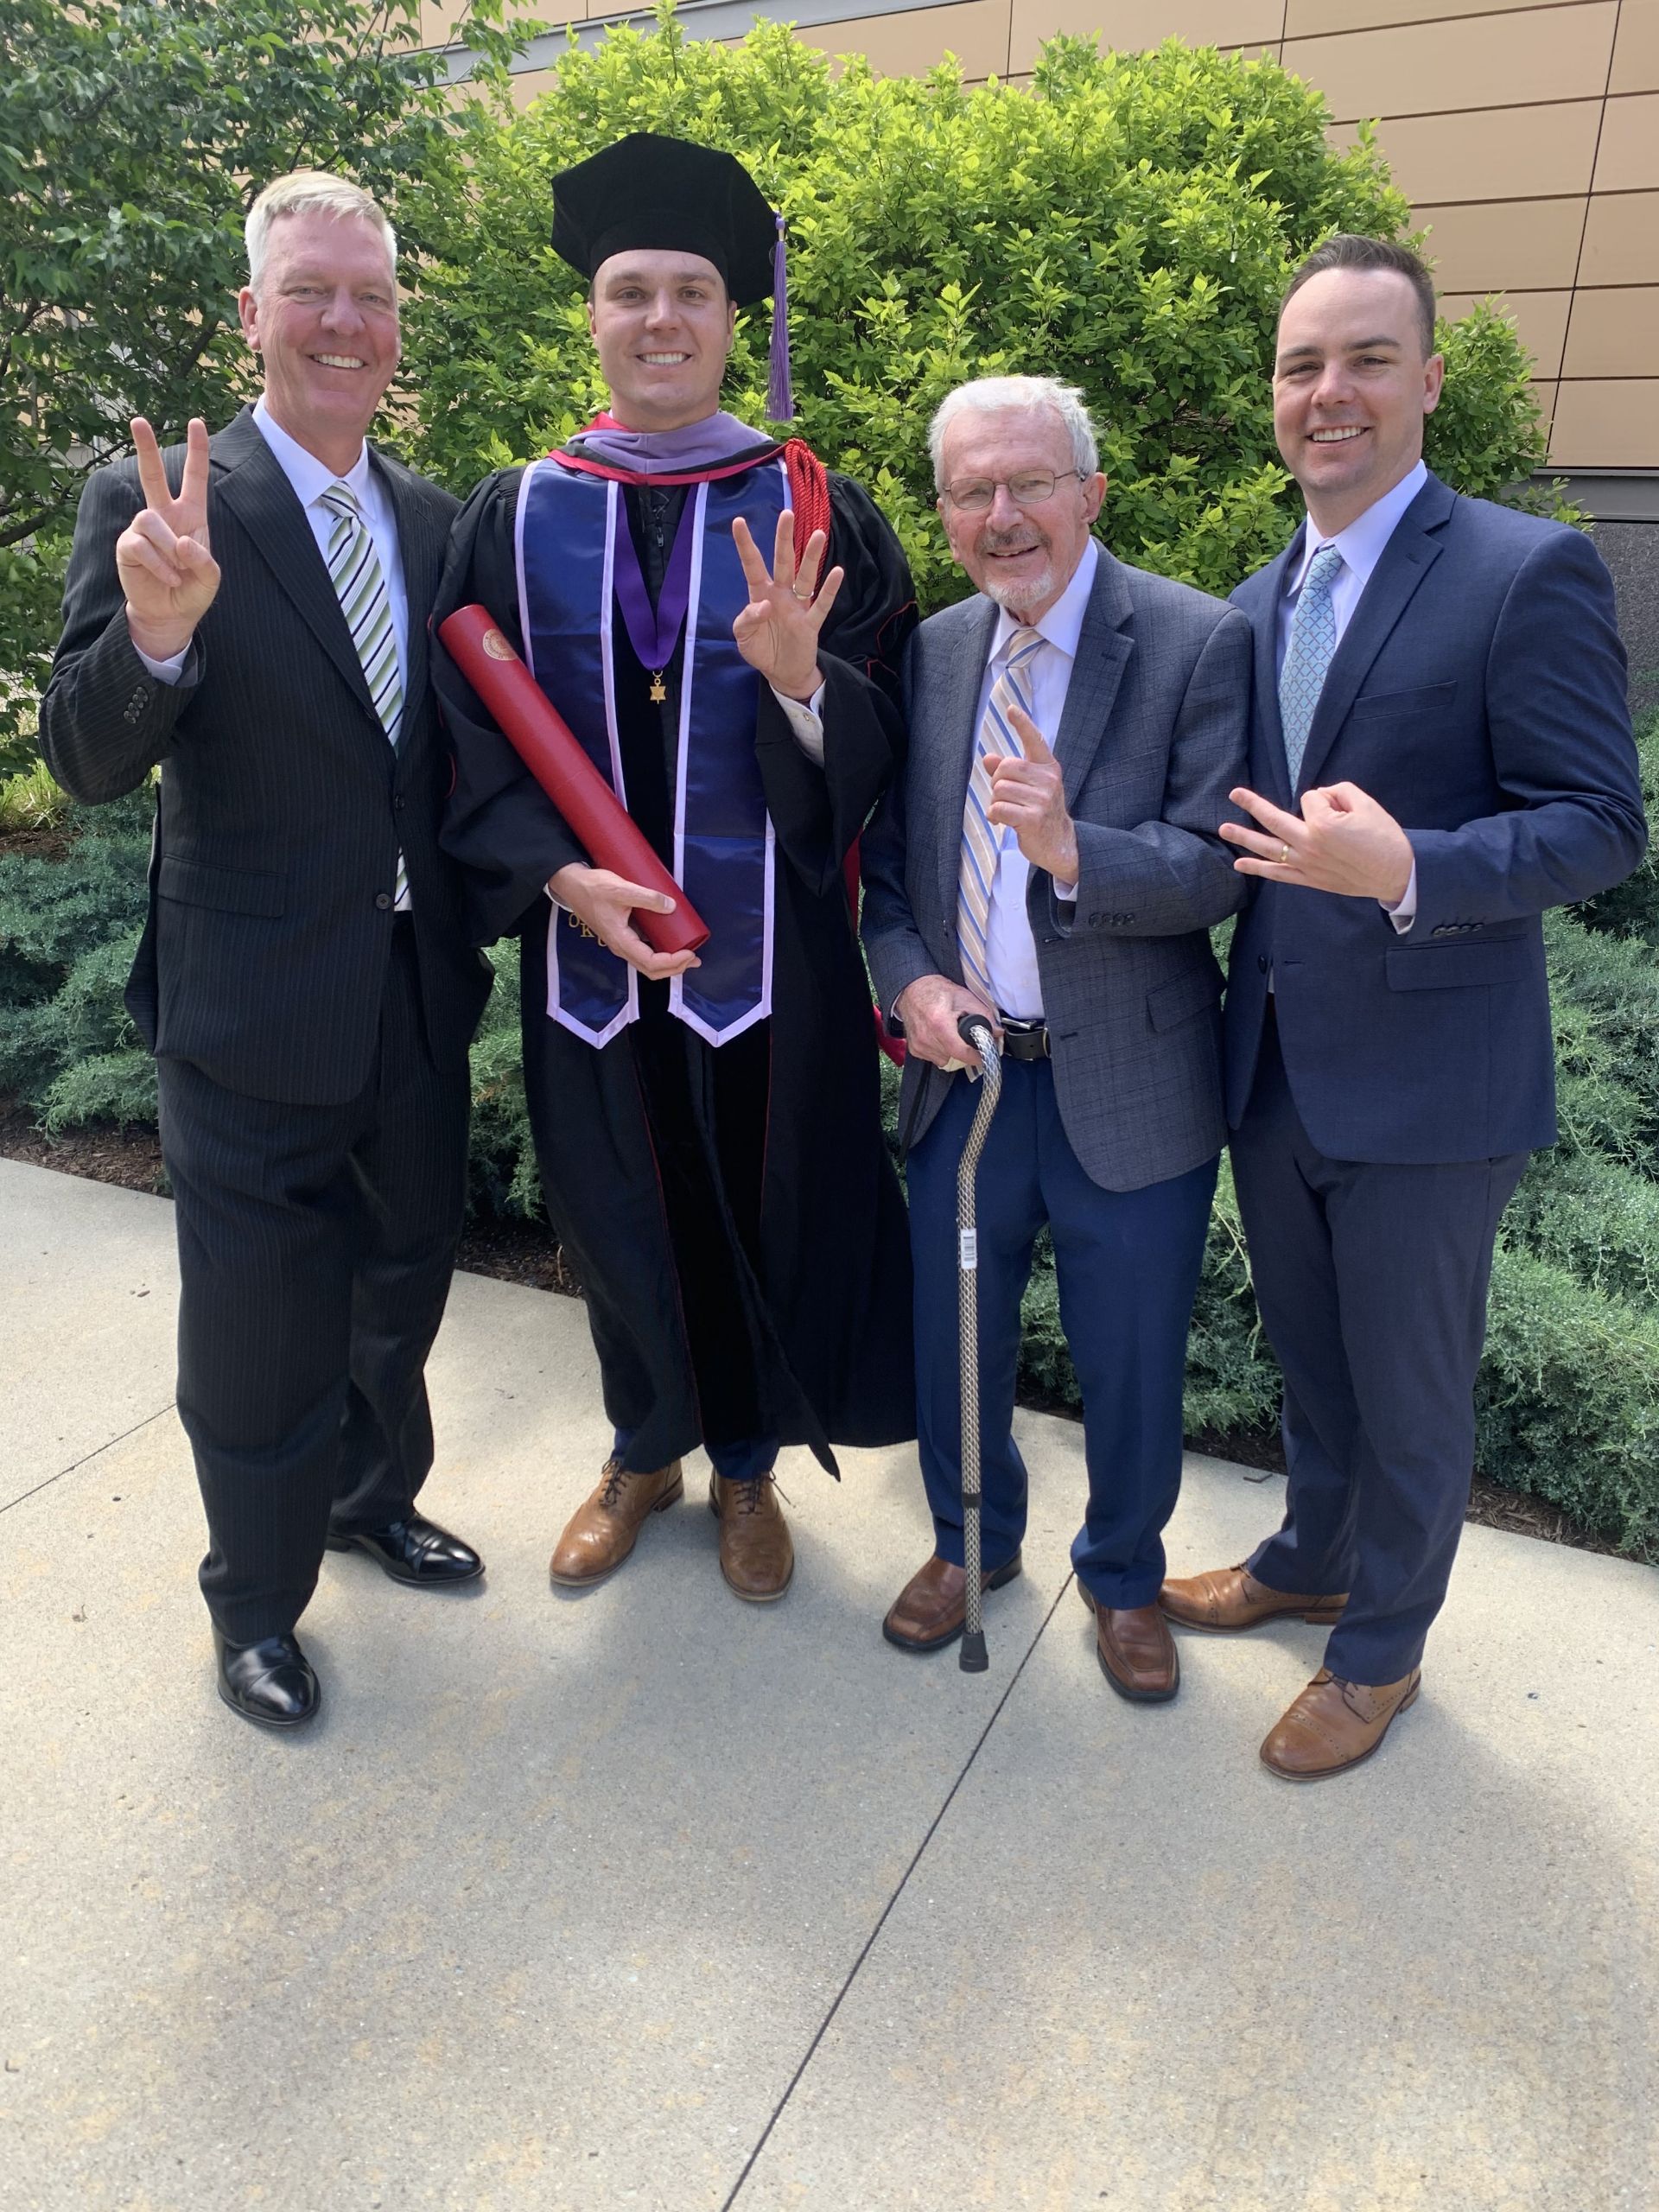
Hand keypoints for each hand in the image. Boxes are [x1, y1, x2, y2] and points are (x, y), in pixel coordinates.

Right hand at [116, 417, 219, 659]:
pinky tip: (168, 578)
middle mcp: (165, 515)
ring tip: (178, 572)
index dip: (197, 451)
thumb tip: (182, 542)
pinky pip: (141, 546)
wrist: (169, 614)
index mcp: (190, 516)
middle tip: (139, 420)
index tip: (197, 423)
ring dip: (167, 549)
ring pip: (150, 520)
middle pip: (153, 474)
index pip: (194, 478)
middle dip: (146, 447)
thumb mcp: (210, 579)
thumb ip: (203, 561)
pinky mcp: (127, 545)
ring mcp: (143, 528)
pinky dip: (159, 565)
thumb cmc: (192, 591)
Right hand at [547, 863, 701, 981]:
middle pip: (651, 970)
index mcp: (621, 941)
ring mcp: (621, 943)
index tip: (689, 952)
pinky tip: (671, 943)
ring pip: (648, 964)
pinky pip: (644, 952)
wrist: (572, 884)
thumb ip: (647, 897)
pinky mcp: (623, 935)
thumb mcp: (621, 889)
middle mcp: (621, 947)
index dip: (673, 962)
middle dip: (675, 967)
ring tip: (687, 954)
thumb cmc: (592, 888)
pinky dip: (661, 954)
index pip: (651, 963)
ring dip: (669, 963)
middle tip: (694, 958)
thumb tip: (670, 906)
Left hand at [731, 509, 843, 702]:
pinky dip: (830, 590)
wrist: (782, 674)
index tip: (738, 521)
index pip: (752, 565)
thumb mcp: (743, 638)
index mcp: (760, 595)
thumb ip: (747, 620)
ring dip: (811, 557)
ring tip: (818, 534)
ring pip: (806, 577)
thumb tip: (765, 604)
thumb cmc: (761, 650)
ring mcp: (798, 607)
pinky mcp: (811, 623)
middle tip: (787, 514)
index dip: (745, 545)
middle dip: (784, 538)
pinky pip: (822, 604)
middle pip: (783, 562)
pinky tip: (837, 572)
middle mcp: (780, 594)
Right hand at [895, 974, 999, 1071]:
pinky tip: (940, 1037)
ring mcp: (919, 1045)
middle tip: (967, 1037)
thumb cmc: (936, 991)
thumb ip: (985, 1015)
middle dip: (965, 1050)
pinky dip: (941, 1051)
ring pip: (945, 1060)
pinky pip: (935, 1058)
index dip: (976, 1056)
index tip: (984, 1054)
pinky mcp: (915, 1049)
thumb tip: (997, 1031)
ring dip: (952, 1050)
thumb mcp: (965, 997)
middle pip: (955, 1057)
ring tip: (951, 1033)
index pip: (962, 1052)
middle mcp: (927, 1037)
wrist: (913, 989)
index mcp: (940, 1023)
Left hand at [987, 704, 1077, 881]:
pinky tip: (1003, 822)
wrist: (1059, 843)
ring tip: (1008, 812)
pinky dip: (995, 816)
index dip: (1022, 724)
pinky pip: (998, 808)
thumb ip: (1008, 772)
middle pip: (1005, 768)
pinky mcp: (1033, 818)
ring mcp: (1042, 799)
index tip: (1011, 709)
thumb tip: (987, 758)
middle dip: (997, 784)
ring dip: (996, 802)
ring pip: (999, 789)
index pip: (1035, 741)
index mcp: (1048, 768)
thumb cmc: (1039, 812)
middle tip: (1006, 799)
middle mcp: (1048, 780)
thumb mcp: (1028, 788)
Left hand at [1221, 784, 1413, 902]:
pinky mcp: (1308, 879)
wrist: (1395, 873)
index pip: (1311, 799)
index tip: (1343, 808)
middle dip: (1252, 805)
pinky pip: (1277, 874)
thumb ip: (1338, 791)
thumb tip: (1319, 797)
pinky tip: (1239, 864)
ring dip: (1244, 837)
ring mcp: (1306, 864)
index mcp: (1323, 823)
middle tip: (1234, 793)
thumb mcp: (1366, 803)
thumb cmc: (1384, 837)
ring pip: (1269, 848)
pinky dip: (1258, 869)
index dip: (1327, 798)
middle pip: (1274, 819)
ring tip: (1223, 829)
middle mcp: (1309, 844)